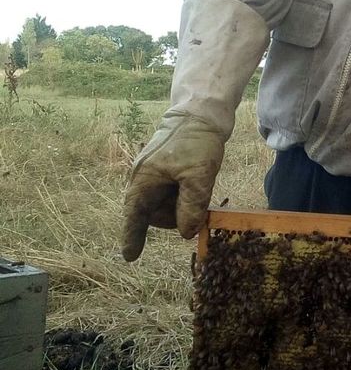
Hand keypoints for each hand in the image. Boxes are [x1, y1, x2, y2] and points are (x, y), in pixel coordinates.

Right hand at [121, 113, 224, 260]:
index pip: (135, 216)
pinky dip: (185, 197)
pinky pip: (173, 194)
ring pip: (166, 206)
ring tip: (199, 187)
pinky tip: (198, 185)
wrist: (201, 112)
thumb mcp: (198, 176)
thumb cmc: (196, 142)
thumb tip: (185, 234)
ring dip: (182, 206)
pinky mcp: (167, 172)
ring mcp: (155, 175)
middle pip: (155, 215)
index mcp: (144, 181)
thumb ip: (190, 207)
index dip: (132, 237)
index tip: (130, 257)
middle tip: (197, 202)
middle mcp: (144, 180)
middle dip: (174, 217)